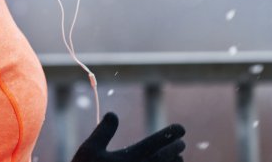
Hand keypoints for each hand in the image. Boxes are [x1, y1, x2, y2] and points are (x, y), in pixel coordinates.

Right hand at [71, 112, 185, 161]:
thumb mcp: (89, 149)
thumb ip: (103, 131)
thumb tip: (113, 114)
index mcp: (130, 158)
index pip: (158, 142)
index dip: (171, 133)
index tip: (181, 129)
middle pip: (167, 157)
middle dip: (175, 148)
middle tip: (181, 143)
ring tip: (177, 158)